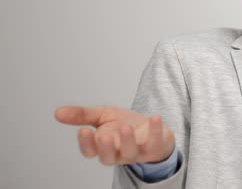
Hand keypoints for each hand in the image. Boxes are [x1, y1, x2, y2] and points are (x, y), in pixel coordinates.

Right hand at [55, 105, 174, 164]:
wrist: (150, 127)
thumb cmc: (123, 123)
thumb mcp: (102, 115)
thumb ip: (82, 115)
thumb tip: (57, 112)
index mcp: (102, 145)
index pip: (90, 151)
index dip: (86, 143)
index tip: (83, 130)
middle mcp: (118, 152)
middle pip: (108, 158)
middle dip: (105, 148)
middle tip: (104, 135)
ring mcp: (137, 152)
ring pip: (130, 153)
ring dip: (128, 140)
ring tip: (126, 127)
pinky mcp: (155, 147)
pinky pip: (155, 142)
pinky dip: (155, 130)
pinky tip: (154, 118)